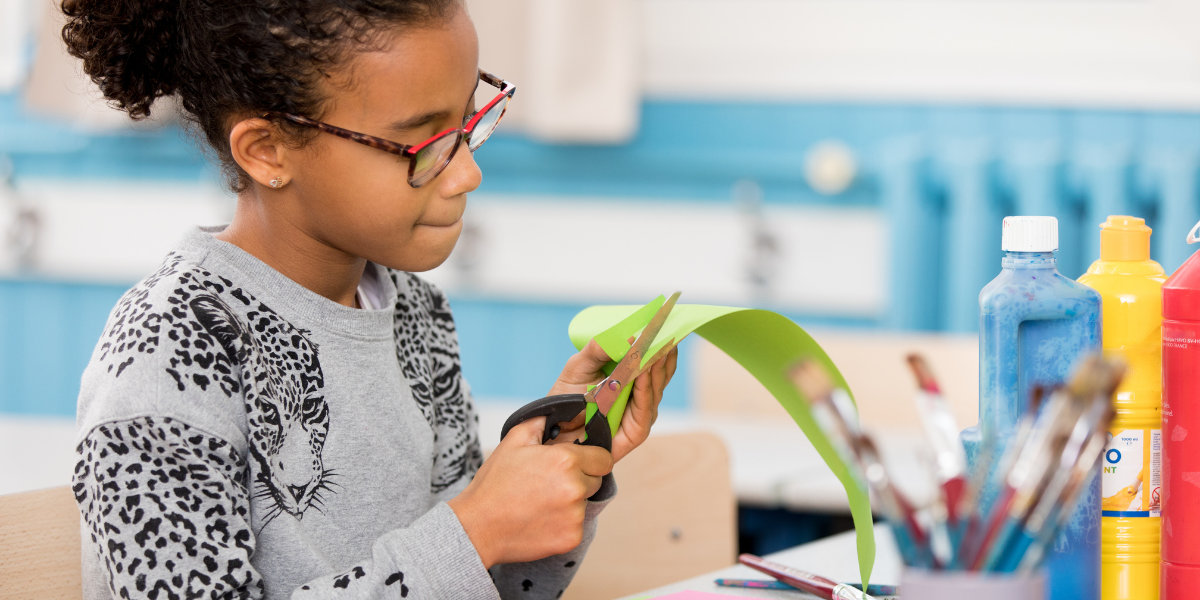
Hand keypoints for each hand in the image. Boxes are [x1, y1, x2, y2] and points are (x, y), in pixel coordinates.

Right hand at [447, 416, 612, 566]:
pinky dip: (563, 524)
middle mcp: (575, 487)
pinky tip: (540, 520)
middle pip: (596, 480)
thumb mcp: (514, 441)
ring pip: (585, 503)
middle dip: (580, 479)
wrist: (477, 527)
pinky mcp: (572, 537)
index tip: (575, 463)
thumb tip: (562, 410)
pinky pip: (577, 525)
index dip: (590, 458)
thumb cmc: (494, 484)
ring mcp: (575, 515)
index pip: (604, 458)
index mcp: (566, 460)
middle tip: (550, 483)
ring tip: (540, 502)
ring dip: (571, 502)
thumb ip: (542, 421)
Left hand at [545, 339, 678, 462]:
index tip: (666, 325)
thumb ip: (599, 349)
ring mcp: (639, 416)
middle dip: (663, 354)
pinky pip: (645, 410)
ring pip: (656, 390)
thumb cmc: (566, 397)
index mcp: (631, 381)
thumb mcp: (579, 364)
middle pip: (660, 375)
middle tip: (665, 334)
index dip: (662, 345)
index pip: (655, 362)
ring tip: (655, 349)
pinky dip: (645, 390)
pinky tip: (644, 373)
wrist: (550, 427)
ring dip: (656, 369)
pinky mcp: (635, 434)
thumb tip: (628, 337)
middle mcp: (640, 399)